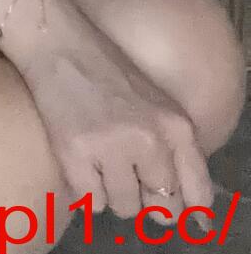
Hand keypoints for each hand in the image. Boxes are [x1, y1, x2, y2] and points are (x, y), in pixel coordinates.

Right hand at [14, 0, 215, 230]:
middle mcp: (150, 140)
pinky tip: (80, 160)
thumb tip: (186, 207)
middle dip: (145, 198)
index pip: (197, 193)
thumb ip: (174, 148)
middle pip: (162, 208)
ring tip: (99, 159)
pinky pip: (92, 203)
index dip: (184, 205)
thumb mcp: (156, 104)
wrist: (57, 44)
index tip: (165, 199)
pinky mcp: (75, 153)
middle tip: (125, 174)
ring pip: (125, 208)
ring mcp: (112, 147)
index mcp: (176, 126)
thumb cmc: (107, 70)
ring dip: (112, 193)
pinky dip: (85, 189)